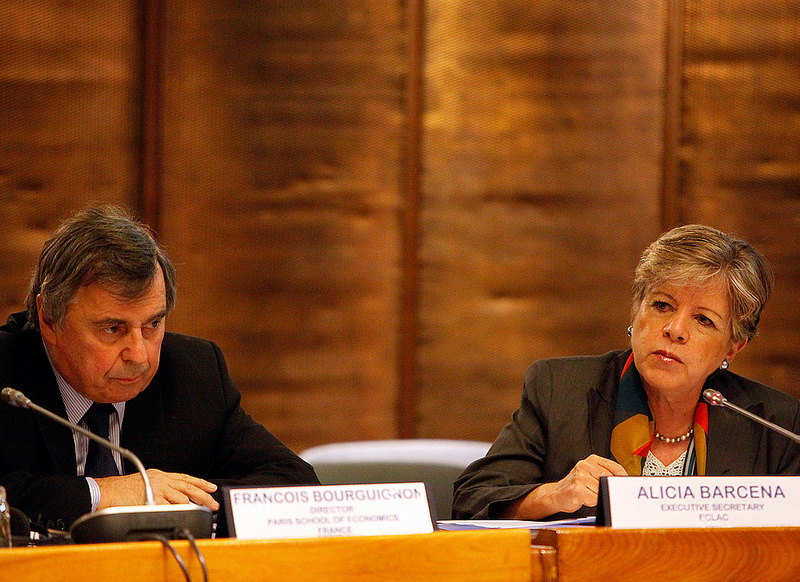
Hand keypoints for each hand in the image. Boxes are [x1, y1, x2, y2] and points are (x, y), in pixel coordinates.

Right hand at [96, 469, 219, 510]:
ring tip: (202, 511)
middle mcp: (162, 480)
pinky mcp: (153, 498)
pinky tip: (186, 513)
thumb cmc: (121, 490)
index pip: (185, 478)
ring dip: (193, 505)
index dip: (200, 483)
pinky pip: (170, 506)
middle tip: (214, 503)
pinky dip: (179, 510)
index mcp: (160, 475)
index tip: (211, 488)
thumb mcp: (145, 482)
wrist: (106, 492)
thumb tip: (174, 499)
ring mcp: (158, 488)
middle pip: (189, 487)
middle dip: (204, 495)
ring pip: (183, 497)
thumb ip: (160, 488)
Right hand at [503, 454, 626, 519]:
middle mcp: (584, 465)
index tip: (626, 484)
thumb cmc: (577, 486)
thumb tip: (622, 482)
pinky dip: (593, 502)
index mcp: (591, 460)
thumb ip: (605, 474)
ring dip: (599, 496)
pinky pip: (594, 498)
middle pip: (609, 479)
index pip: (614, 467)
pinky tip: (585, 499)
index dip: (622, 477)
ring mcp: (579, 477)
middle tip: (607, 492)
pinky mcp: (577, 489)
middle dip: (610, 488)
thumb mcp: (590, 474)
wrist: (557, 494)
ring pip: (602, 490)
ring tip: (590, 494)